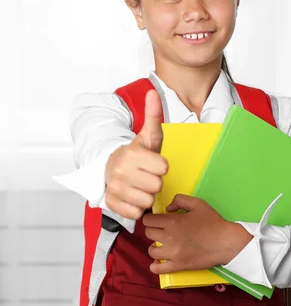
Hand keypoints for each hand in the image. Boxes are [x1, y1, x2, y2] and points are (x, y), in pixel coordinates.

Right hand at [104, 90, 167, 219]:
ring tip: (139, 185)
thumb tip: (153, 92)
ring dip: (146, 195)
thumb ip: (153, 115)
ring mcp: (115, 188)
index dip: (161, 166)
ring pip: (147, 201)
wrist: (112, 167)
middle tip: (145, 175)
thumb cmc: (137, 154)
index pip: (164, 168)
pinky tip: (132, 196)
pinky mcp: (112, 203)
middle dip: (154, 182)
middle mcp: (121, 171)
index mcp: (132, 154)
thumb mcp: (148, 135)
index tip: (153, 163)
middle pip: (157, 185)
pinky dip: (136, 208)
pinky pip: (136, 213)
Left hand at [142, 194, 252, 273]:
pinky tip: (158, 262)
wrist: (225, 241)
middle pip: (148, 234)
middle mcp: (169, 238)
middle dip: (153, 230)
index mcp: (172, 222)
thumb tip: (167, 208)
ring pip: (151, 251)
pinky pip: (158, 269)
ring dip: (154, 246)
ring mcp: (173, 253)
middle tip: (161, 230)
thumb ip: (179, 200)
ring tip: (162, 245)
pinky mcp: (178, 265)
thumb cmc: (213, 221)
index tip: (155, 219)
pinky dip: (155, 266)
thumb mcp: (198, 203)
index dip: (150, 218)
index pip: (148, 220)